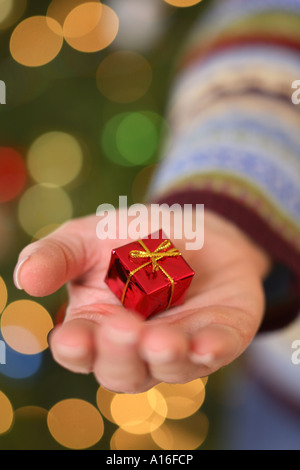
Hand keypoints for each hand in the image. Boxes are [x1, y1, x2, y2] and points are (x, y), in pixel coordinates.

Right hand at [14, 208, 270, 392]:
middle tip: (124, 327)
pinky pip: (215, 351)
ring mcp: (178, 345)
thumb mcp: (88, 238)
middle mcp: (135, 347)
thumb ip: (57, 256)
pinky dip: (211, 350)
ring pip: (167, 369)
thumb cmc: (132, 237)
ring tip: (161, 340)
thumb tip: (25, 278)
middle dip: (120, 354)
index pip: (79, 350)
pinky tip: (207, 344)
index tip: (75, 337)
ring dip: (164, 358)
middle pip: (121, 370)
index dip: (76, 348)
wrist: (192, 227)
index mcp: (96, 325)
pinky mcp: (217, 337)